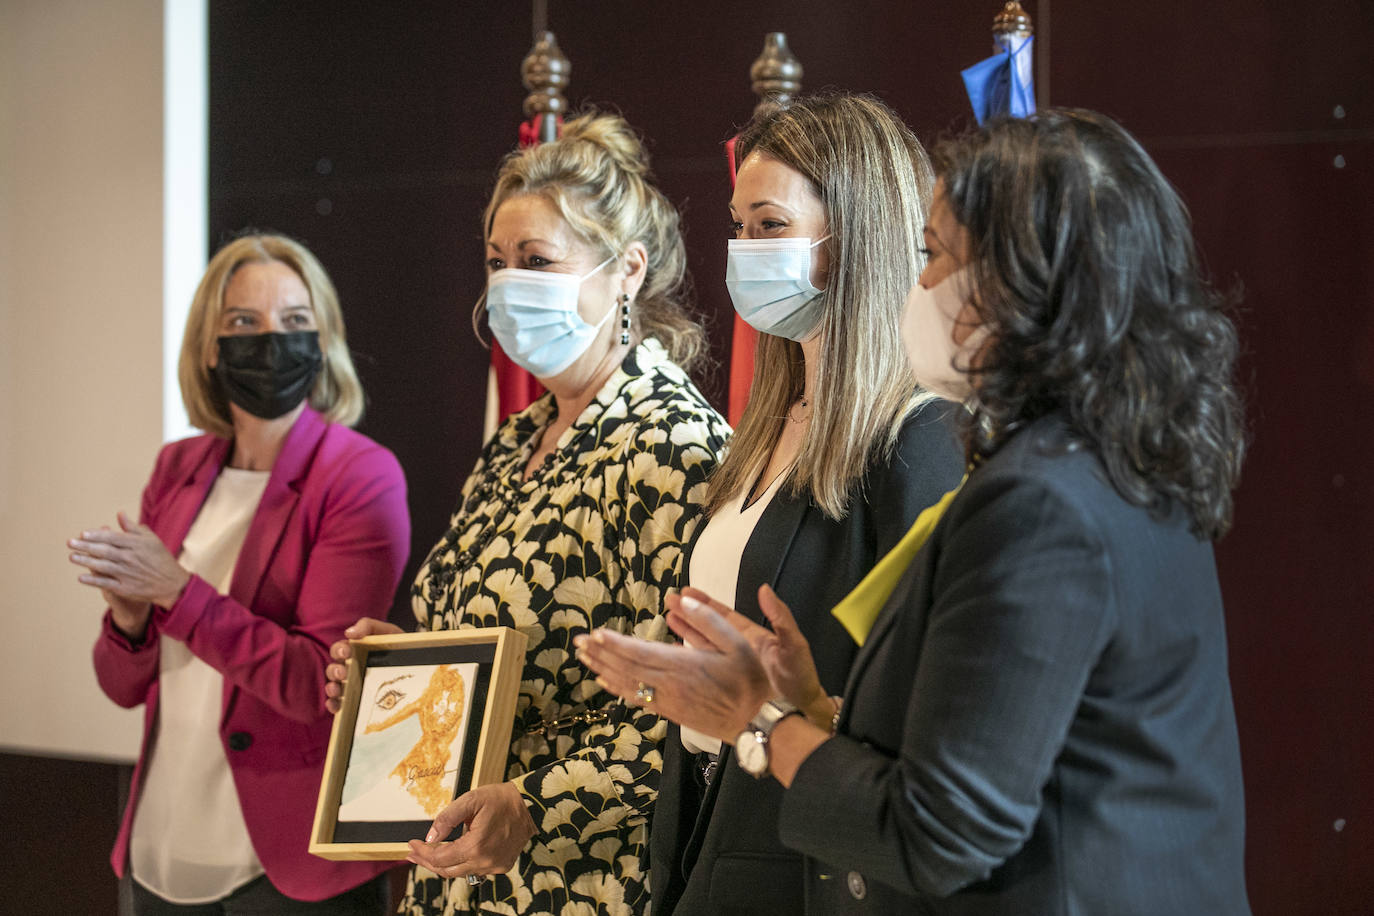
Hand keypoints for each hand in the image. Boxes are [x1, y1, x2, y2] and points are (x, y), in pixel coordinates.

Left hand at [69, 512, 189, 609]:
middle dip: (86, 546)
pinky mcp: (126, 588)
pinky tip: (81, 577)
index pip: (113, 538)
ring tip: (72, 556)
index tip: (83, 533)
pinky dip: (94, 580)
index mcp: (137, 545)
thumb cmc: (160, 558)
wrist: (172, 583)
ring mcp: (128, 574)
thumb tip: (119, 513)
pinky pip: (107, 583)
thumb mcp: (151, 540)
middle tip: (70, 542)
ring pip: (103, 566)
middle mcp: (131, 559)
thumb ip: (133, 527)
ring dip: (86, 561)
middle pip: (105, 551)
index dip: (97, 535)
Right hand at [324, 617, 402, 713]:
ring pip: (334, 686)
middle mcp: (350, 668)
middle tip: (342, 673)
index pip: (339, 650)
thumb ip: (368, 626)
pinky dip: (333, 705)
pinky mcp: (357, 699)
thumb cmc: (398, 644)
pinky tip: (336, 706)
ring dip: (331, 688)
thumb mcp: (387, 631)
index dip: (339, 651)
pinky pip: (339, 703)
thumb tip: (349, 633)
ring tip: (337, 690)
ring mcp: (352, 685)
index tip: (347, 653)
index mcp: (354, 651)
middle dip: (334, 671)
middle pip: (333, 669)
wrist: (417, 662)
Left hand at [405, 782, 536, 877]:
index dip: (422, 852)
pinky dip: (461, 864)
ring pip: (460, 873)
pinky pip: (475, 870)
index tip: (411, 844)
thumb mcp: (470, 800)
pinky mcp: (501, 866)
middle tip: (414, 852)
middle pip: (446, 870)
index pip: (439, 858)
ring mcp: (494, 866)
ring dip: (443, 864)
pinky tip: (453, 855)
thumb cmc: (501, 799)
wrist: (530, 805)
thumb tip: (431, 836)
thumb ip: (447, 818)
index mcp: (475, 846)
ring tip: (428, 854)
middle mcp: (484, 862)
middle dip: (427, 861)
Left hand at [574, 589, 772, 742]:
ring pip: (627, 684)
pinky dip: (617, 689)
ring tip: (584, 658)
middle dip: (600, 654)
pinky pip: (637, 699)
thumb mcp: (738, 642)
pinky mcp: (670, 712)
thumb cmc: (750, 681)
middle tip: (578, 642)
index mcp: (684, 664)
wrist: (756, 722)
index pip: (640, 652)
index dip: (614, 644)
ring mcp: (667, 701)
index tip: (594, 634)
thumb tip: (682, 600)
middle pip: (626, 667)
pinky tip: (605, 682)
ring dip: (603, 670)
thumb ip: (709, 620)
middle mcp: (669, 684)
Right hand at [661, 587, 829, 726]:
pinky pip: (706, 666)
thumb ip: (779, 616)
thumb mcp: (793, 644)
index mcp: (753, 636)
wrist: (800, 712)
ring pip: (705, 644)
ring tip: (669, 618)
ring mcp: (733, 666)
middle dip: (690, 613)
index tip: (688, 592)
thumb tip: (764, 589)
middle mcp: (740, 648)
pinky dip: (692, 657)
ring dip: (687, 630)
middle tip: (670, 601)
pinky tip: (678, 650)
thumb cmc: (800, 678)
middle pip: (710, 626)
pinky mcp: (728, 682)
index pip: (725, 615)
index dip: (706, 603)